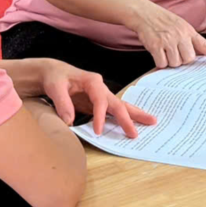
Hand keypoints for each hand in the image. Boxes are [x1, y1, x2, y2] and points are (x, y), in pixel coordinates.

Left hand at [39, 61, 156, 138]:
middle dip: (128, 118)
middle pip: (117, 103)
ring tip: (151, 121)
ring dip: (135, 115)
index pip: (101, 101)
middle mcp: (100, 87)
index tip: (98, 131)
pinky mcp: (98, 103)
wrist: (54, 73)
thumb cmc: (55, 78)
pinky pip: (113, 112)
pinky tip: (135, 124)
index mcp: (92, 81)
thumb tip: (69, 122)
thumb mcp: (55, 88)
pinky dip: (124, 118)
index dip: (100, 116)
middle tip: (135, 133)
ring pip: (121, 106)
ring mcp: (101, 95)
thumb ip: (62, 104)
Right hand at [129, 0, 205, 69]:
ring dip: (170, 61)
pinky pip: (162, 63)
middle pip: (189, 59)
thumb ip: (189, 39)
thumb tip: (199, 55)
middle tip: (175, 52)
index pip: (205, 46)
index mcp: (188, 31)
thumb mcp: (180, 25)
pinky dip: (160, 62)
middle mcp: (180, 35)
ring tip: (165, 50)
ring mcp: (168, 41)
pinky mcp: (156, 46)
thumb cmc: (163, 21)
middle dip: (182, 60)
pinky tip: (157, 53)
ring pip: (175, 63)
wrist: (144, 13)